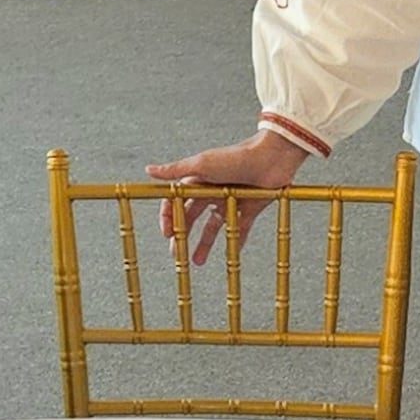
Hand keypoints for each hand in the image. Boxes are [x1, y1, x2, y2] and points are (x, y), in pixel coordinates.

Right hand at [146, 132, 307, 264]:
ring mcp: (230, 200)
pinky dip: (236, 242)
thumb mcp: (201, 164)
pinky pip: (240, 229)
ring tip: (197, 262)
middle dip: (183, 236)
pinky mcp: (249, 209)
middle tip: (177, 254)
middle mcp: (213, 191)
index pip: (177, 202)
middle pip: (192, 217)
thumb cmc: (235, 157)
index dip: (169, 218)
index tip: (167, 234)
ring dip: (204, 244)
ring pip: (213, 226)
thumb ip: (175, 171)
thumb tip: (149, 170)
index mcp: (199, 181)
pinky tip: (231, 254)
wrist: (271, 157)